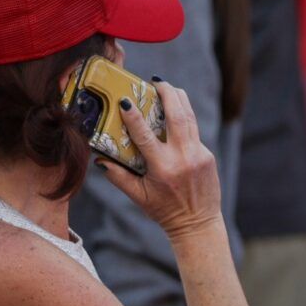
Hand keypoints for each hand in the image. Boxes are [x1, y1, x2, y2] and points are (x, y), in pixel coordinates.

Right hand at [99, 82, 224, 239]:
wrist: (198, 223)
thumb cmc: (164, 211)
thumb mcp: (138, 196)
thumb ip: (118, 177)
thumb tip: (98, 158)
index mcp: (163, 168)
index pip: (145, 136)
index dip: (134, 117)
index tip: (125, 100)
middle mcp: (183, 157)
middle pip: (177, 116)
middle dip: (167, 94)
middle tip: (156, 81)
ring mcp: (199, 155)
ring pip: (190, 119)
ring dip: (179, 100)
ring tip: (167, 87)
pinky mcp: (208, 155)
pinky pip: (194, 132)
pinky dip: (184, 119)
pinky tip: (175, 112)